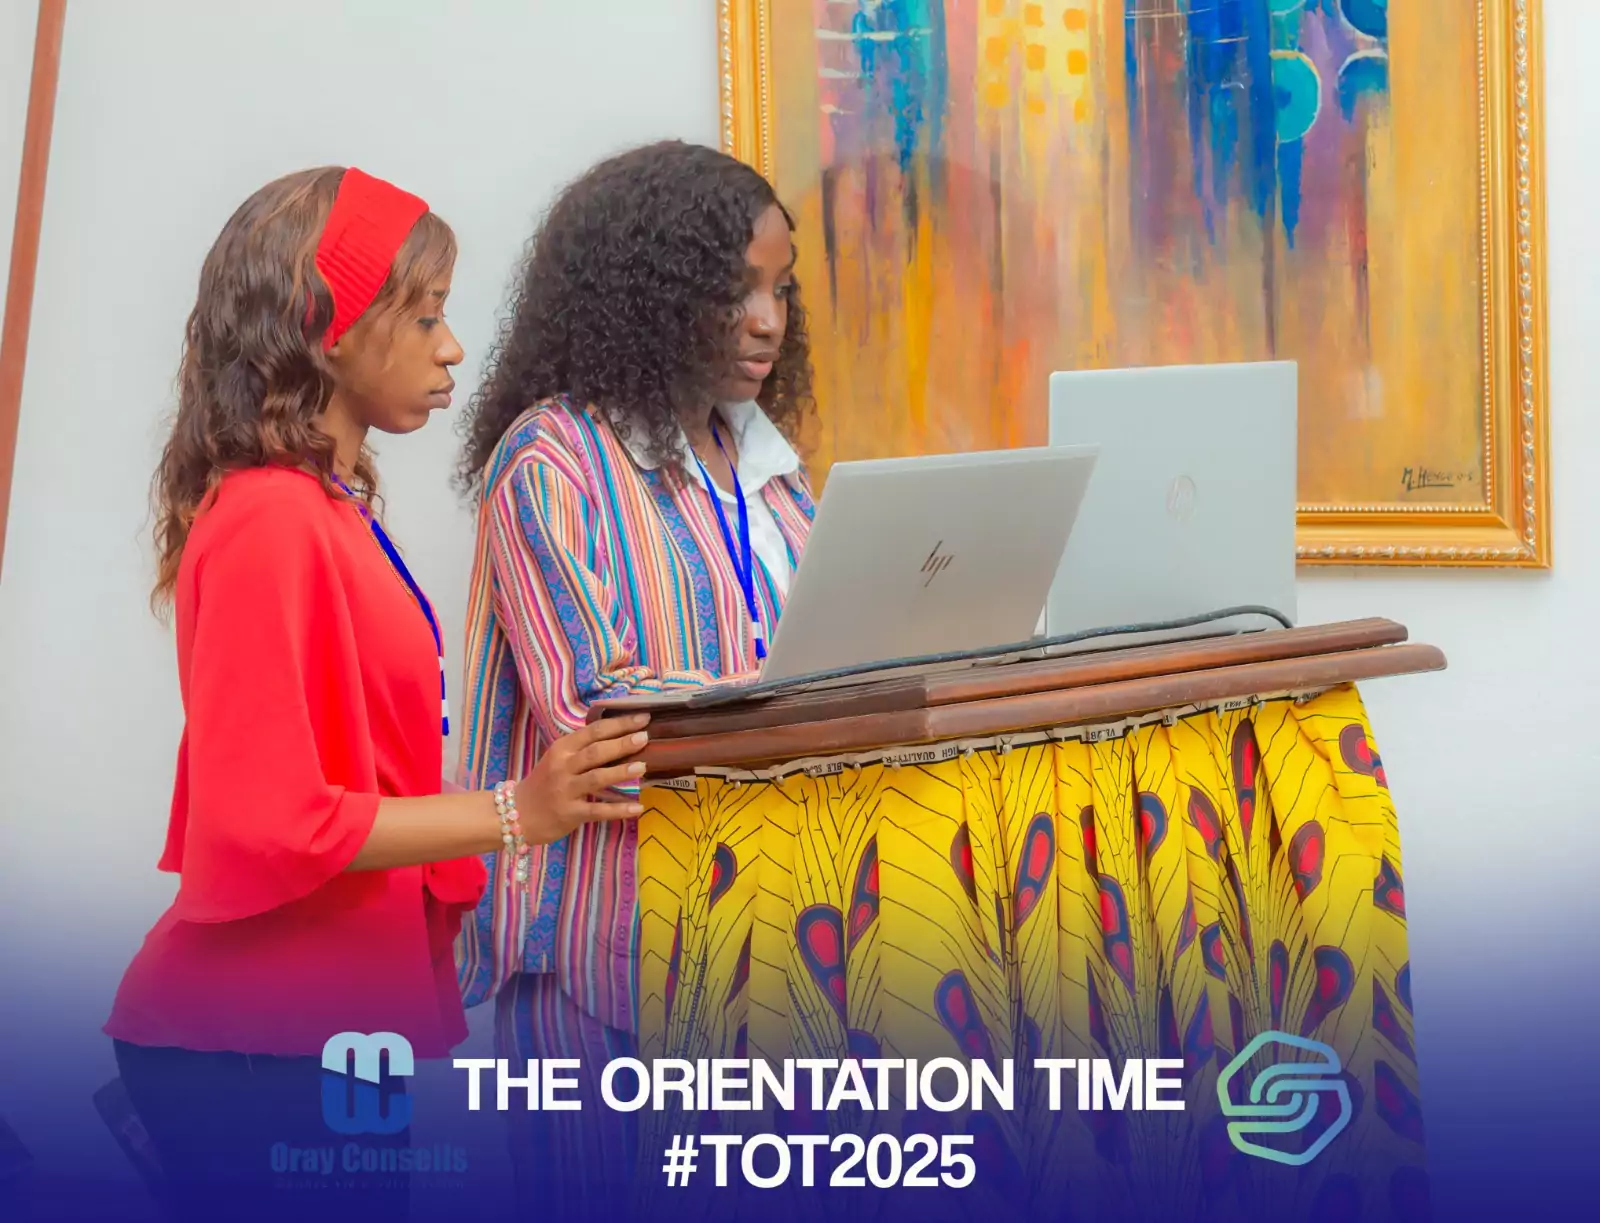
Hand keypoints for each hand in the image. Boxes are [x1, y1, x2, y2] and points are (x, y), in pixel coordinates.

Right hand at [514, 713, 650, 844]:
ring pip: (597, 778)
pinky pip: (598, 810)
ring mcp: (566, 790)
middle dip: (622, 743)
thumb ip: (582, 749)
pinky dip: (618, 810)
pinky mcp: (570, 813)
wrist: (517, 813)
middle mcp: (563, 767)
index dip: (618, 724)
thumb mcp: (558, 759)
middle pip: (596, 752)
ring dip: (621, 772)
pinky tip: (638, 807)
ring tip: (643, 766)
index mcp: (562, 748)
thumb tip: (620, 737)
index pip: (593, 731)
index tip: (642, 718)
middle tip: (644, 737)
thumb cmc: (544, 783)